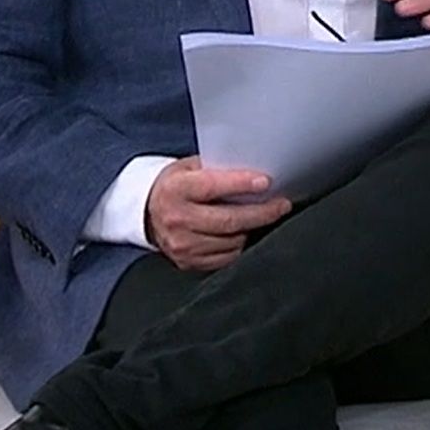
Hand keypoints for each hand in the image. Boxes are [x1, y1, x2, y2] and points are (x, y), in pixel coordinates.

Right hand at [144, 156, 292, 271]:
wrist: (147, 213)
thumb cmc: (177, 186)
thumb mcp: (189, 168)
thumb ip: (216, 169)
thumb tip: (254, 171)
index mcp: (175, 190)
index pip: (212, 186)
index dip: (241, 184)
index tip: (266, 182)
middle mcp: (176, 219)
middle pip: (228, 220)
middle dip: (261, 213)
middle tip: (281, 205)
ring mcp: (181, 244)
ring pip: (231, 241)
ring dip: (253, 229)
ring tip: (264, 217)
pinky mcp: (188, 262)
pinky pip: (226, 258)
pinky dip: (241, 245)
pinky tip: (246, 233)